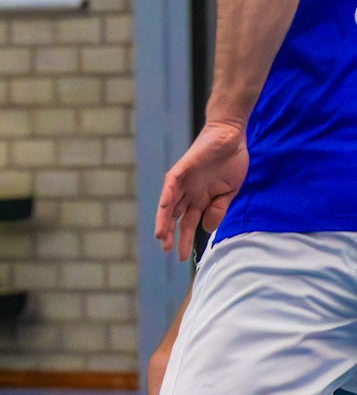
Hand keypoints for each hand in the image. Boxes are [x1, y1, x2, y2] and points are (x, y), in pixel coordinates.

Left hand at [155, 119, 248, 260]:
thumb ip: (218, 210)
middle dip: (172, 234)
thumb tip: (207, 229)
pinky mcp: (183, 168)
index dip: (185, 239)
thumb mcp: (229, 192)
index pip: (189, 223)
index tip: (184, 257)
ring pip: (170, 204)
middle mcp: (188, 192)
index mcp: (200, 200)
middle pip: (176, 217)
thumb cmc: (231, 162)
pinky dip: (168, 195)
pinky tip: (165, 208)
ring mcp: (184, 181)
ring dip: (164, 220)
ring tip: (161, 237)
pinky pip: (171, 183)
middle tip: (168, 251)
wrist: (232, 136)